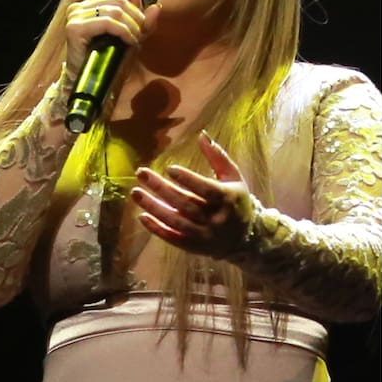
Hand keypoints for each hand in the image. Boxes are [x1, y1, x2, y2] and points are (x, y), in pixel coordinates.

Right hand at [65, 0, 160, 76]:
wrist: (94, 82)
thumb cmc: (111, 59)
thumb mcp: (133, 38)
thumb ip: (145, 23)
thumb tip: (157, 6)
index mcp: (91, 4)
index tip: (142, 19)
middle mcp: (80, 7)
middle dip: (137, 17)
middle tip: (140, 34)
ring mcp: (76, 16)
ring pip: (116, 10)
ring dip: (132, 26)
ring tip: (135, 40)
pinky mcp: (75, 28)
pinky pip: (108, 23)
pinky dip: (124, 32)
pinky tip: (129, 43)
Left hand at [131, 131, 255, 258]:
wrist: (245, 238)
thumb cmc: (236, 201)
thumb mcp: (233, 178)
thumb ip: (218, 157)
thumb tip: (202, 135)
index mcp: (228, 199)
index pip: (207, 189)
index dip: (189, 179)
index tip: (169, 169)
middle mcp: (216, 218)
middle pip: (186, 203)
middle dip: (162, 188)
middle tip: (142, 173)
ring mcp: (204, 234)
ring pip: (176, 221)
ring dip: (154, 207)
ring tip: (136, 193)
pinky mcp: (194, 246)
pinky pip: (173, 238)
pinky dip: (157, 229)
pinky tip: (142, 216)